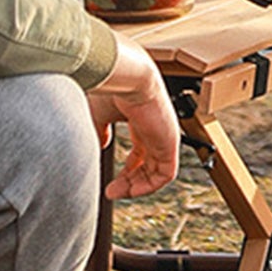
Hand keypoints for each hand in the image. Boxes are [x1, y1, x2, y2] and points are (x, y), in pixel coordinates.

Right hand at [87, 36, 179, 198]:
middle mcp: (156, 129)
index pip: (140, 151)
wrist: (130, 77)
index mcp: (142, 120)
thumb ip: (100, 131)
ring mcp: (165, 136)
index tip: (110, 181)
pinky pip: (166, 174)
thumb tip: (101, 145)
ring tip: (117, 193)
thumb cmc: (112, 89)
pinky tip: (131, 190)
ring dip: (137, 187)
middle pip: (148, 163)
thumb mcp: (99, 114)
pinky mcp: (172, 142)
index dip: (126, 170)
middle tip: (112, 191)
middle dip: (130, 181)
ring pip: (157, 171)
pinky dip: (149, 185)